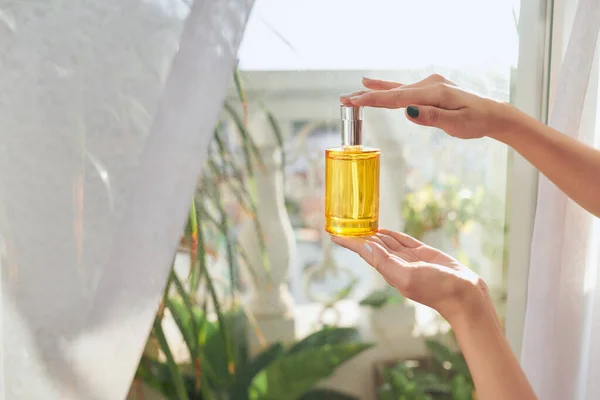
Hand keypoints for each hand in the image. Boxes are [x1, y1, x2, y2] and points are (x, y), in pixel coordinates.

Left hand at [331, 229, 487, 321]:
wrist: (464, 295)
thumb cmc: (436, 289)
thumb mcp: (407, 276)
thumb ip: (385, 262)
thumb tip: (365, 246)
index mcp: (389, 271)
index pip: (364, 252)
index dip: (349, 242)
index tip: (333, 233)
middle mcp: (396, 264)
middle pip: (371, 246)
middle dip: (357, 235)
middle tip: (343, 222)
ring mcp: (408, 259)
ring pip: (386, 242)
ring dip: (372, 233)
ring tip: (358, 223)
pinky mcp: (422, 254)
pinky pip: (402, 240)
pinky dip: (391, 234)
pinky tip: (383, 230)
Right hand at [340, 74, 520, 139]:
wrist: (493, 113)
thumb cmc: (476, 121)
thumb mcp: (457, 124)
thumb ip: (432, 117)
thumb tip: (407, 111)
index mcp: (433, 93)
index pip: (397, 98)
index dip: (373, 100)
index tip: (354, 102)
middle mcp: (428, 84)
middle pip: (392, 92)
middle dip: (367, 96)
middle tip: (343, 100)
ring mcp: (428, 84)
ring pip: (395, 89)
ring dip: (373, 92)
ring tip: (353, 93)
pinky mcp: (429, 88)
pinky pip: (403, 88)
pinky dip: (387, 87)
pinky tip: (372, 83)